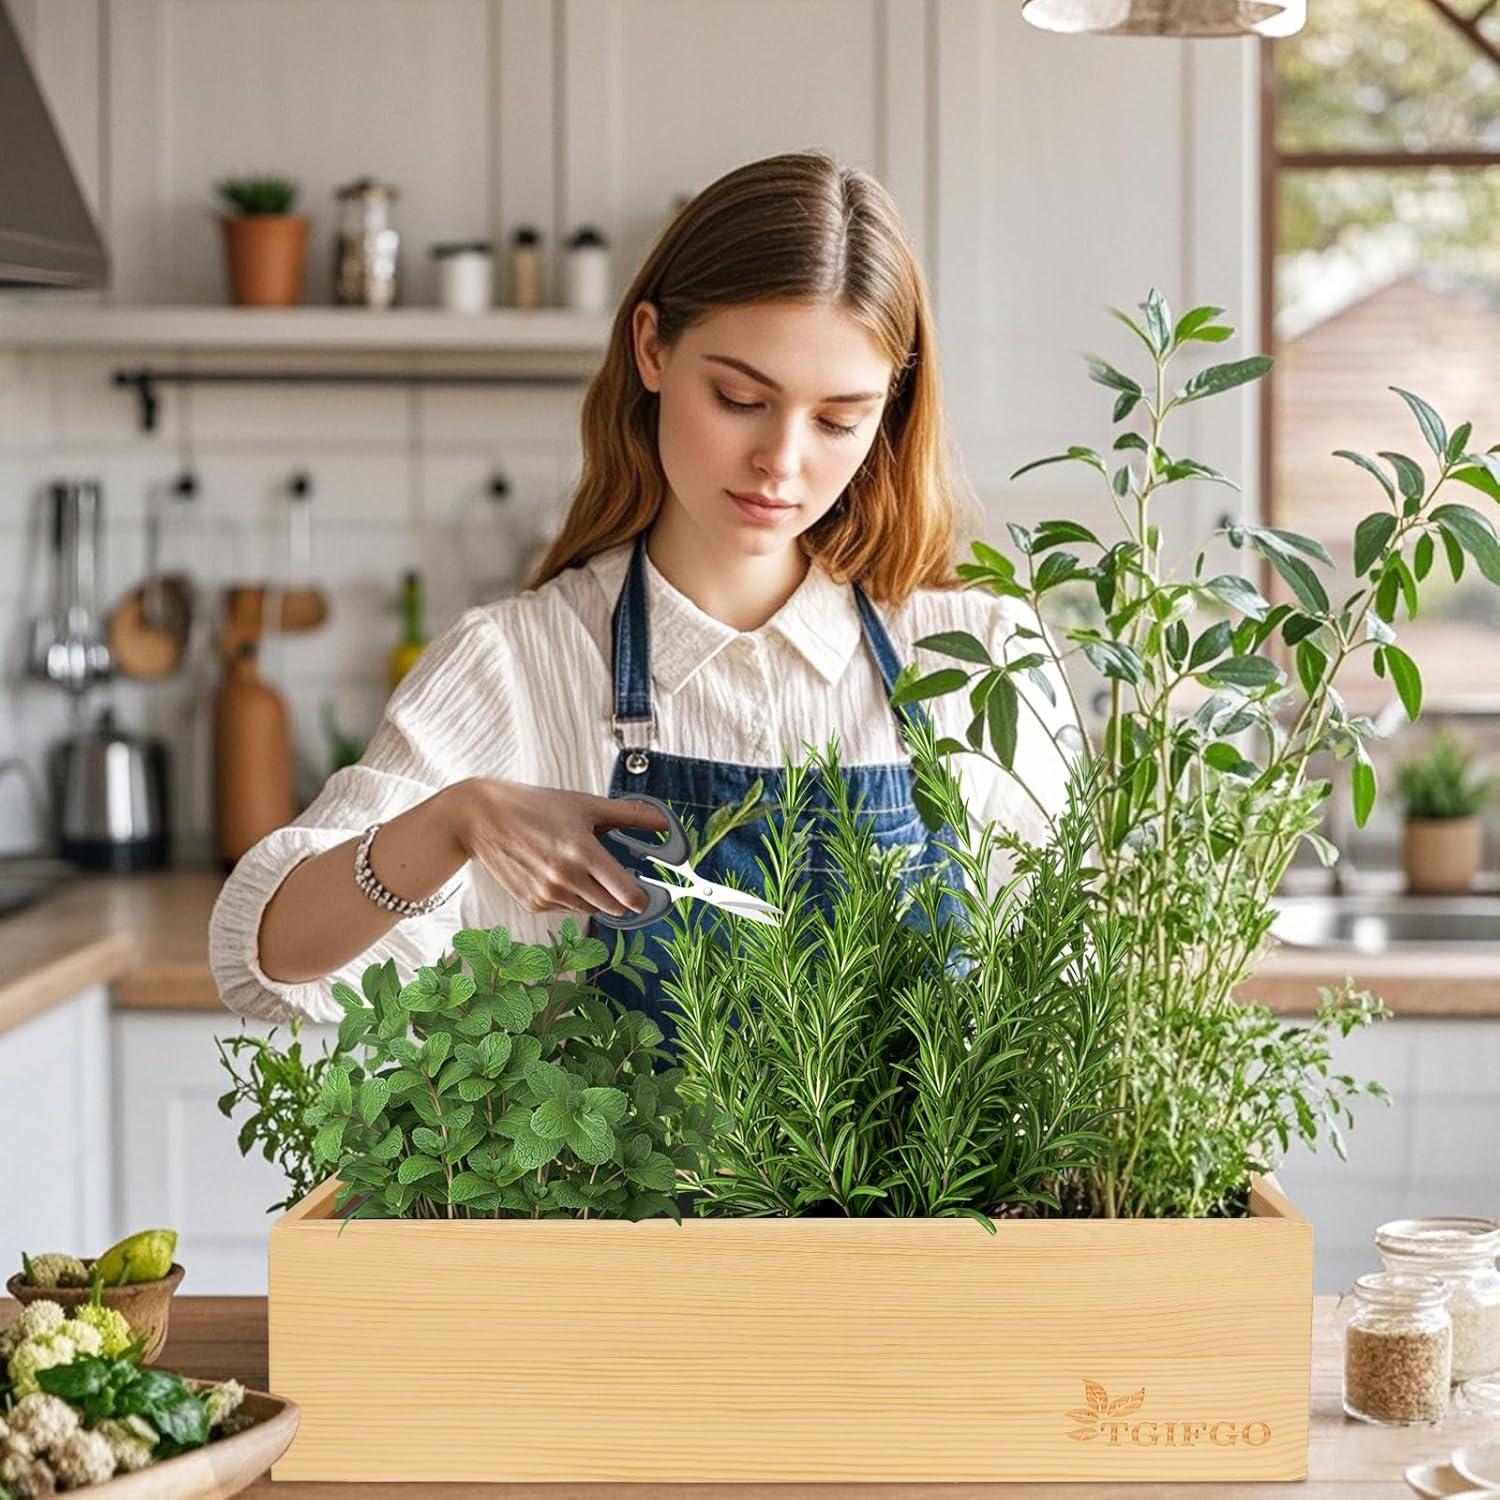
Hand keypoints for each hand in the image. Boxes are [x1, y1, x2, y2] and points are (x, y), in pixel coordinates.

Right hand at [445, 778, 670, 916]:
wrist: (482, 819)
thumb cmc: (535, 807)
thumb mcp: (585, 805)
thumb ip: (629, 815)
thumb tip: (665, 821)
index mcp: (583, 852)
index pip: (627, 895)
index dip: (642, 897)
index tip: (647, 892)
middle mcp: (565, 878)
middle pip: (614, 907)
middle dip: (621, 895)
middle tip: (614, 874)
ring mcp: (547, 894)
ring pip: (591, 909)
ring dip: (595, 895)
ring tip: (579, 865)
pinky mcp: (533, 904)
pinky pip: (567, 908)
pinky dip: (571, 895)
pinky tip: (557, 871)